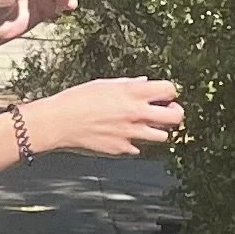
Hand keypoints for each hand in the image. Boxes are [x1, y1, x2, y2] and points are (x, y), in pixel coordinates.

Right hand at [29, 77, 184, 156]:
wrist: (58, 122)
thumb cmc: (75, 100)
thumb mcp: (101, 84)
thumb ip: (127, 85)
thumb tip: (144, 84)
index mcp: (131, 93)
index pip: (169, 89)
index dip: (169, 92)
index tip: (164, 95)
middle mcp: (136, 113)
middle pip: (176, 116)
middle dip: (174, 114)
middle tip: (166, 113)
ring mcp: (132, 134)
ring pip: (163, 136)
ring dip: (155, 130)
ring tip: (140, 125)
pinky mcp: (125, 149)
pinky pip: (139, 147)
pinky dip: (134, 142)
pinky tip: (119, 134)